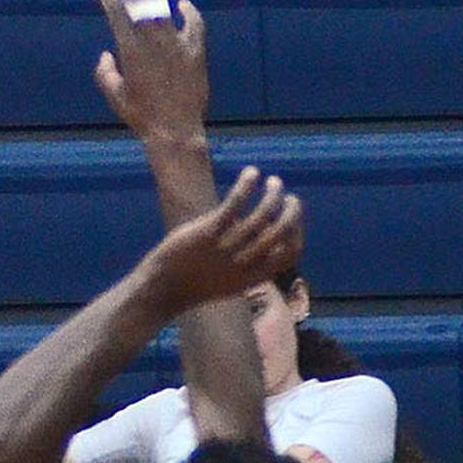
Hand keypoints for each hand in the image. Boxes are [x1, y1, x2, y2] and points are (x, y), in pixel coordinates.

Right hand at [93, 0, 208, 142]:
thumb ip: (105, 73)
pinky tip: (183, 5)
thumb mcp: (116, 98)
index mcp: (131, 51)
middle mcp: (153, 41)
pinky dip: (188, 11)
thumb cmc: (142, 118)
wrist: (175, 131)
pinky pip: (194, 22)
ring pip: (164, 11)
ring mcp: (176, 43)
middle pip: (141, 4)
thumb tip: (105, 55)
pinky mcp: (195, 50)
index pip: (116, 12)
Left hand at [145, 167, 303, 316]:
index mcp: (253, 277)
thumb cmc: (197, 282)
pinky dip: (248, 185)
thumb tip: (264, 233)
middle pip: (281, 232)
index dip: (298, 233)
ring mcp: (226, 249)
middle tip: (287, 195)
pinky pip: (235, 203)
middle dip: (292, 210)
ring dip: (273, 193)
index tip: (293, 218)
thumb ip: (250, 262)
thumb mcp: (230, 280)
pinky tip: (251, 173)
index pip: (290, 254)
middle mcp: (244, 264)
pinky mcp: (208, 233)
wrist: (164, 289)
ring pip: (262, 215)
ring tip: (271, 181)